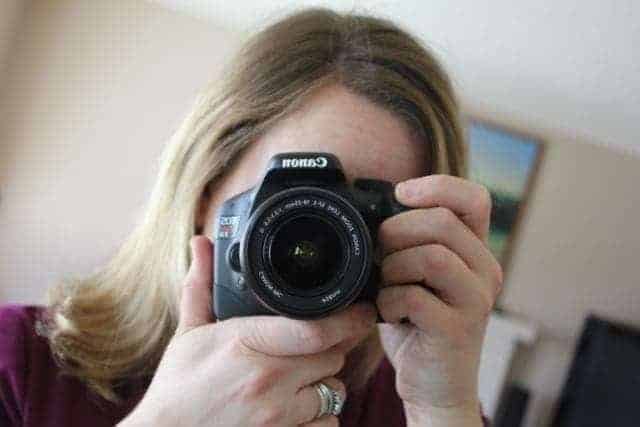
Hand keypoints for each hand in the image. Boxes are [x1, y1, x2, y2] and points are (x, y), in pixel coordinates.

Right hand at [119, 236, 376, 426]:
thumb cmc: (177, 390)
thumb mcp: (188, 334)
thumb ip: (201, 286)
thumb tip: (200, 241)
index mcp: (246, 344)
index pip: (314, 328)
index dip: (347, 318)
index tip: (363, 311)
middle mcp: (268, 380)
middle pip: (332, 356)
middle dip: (325, 351)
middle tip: (304, 352)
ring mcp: (279, 416)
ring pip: (334, 390)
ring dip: (323, 384)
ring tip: (294, 383)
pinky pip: (328, 423)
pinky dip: (318, 417)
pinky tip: (293, 410)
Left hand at [375, 175, 502, 423]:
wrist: (434, 385)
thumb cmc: (418, 326)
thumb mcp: (416, 276)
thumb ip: (410, 243)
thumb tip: (377, 209)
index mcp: (475, 251)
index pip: (475, 198)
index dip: (436, 186)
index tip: (400, 193)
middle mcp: (485, 271)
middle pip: (443, 222)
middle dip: (397, 231)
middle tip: (380, 255)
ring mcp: (476, 300)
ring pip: (432, 255)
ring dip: (393, 267)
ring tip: (386, 286)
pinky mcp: (458, 329)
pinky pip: (414, 296)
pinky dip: (389, 301)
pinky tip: (388, 314)